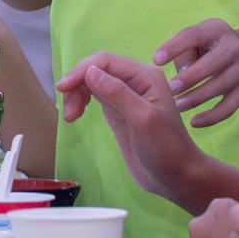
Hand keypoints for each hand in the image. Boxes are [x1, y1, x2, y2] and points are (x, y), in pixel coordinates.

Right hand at [56, 52, 206, 202]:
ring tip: (71, 117)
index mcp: (146, 76)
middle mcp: (135, 80)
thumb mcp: (143, 120)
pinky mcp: (117, 110)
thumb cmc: (166, 149)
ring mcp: (125, 95)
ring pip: (92, 81)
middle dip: (77, 84)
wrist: (176, 177)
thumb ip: (118, 93)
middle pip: (96, 68)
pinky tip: (76, 114)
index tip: (62, 88)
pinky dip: (80, 101)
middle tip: (69, 111)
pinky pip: (94, 95)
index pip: (106, 61)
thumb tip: (90, 72)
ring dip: (76, 94)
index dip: (82, 70)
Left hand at [155, 18, 238, 126]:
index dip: (174, 47)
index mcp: (217, 29)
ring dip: (196, 98)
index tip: (156, 60)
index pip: (194, 35)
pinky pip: (229, 107)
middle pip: (212, 63)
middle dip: (189, 78)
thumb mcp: (196, 39)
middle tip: (170, 88)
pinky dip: (211, 117)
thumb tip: (180, 79)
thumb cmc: (208, 46)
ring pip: (220, 86)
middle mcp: (235, 48)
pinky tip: (194, 122)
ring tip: (176, 105)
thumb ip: (183, 52)